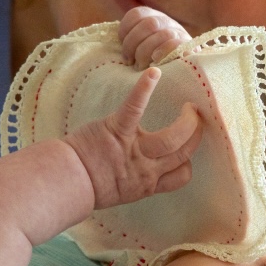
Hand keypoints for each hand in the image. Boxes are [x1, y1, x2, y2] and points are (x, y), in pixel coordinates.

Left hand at [64, 68, 203, 209]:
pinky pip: (135, 107)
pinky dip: (145, 89)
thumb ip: (141, 179)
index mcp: (148, 184)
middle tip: (197, 117)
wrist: (68, 180)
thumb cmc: (92, 186)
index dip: (190, 160)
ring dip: (187, 120)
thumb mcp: (125, 191)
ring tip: (189, 107)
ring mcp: (134, 148)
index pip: (182, 176)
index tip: (190, 148)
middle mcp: (146, 169)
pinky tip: (154, 73)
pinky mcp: (117, 129)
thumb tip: (152, 169)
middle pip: (184, 152)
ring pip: (173, 137)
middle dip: (196, 133)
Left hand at [119, 6, 191, 66]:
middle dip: (133, 44)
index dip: (125, 29)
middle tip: (128, 61)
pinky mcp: (189, 47)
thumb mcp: (139, 46)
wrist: (181, 73)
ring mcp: (179, 33)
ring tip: (139, 65)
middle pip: (148, 24)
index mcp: (152, 17)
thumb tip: (111, 39)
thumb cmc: (152, 62)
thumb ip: (130, 39)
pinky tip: (155, 61)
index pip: (137, 14)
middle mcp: (167, 22)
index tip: (121, 46)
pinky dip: (163, 51)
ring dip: (146, 51)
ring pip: (162, 34)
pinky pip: (176, 44)